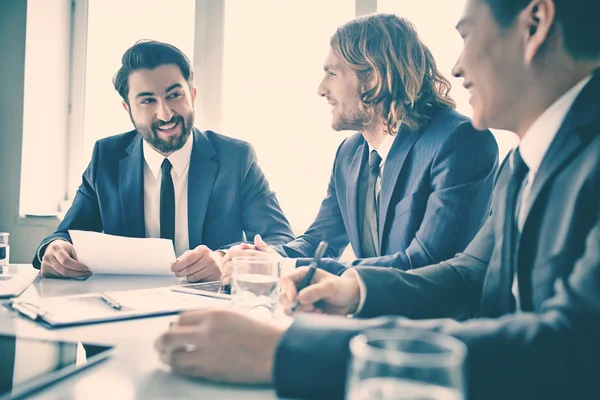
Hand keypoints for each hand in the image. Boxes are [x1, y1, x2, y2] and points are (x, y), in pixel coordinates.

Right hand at [40, 240, 91, 277]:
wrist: (51, 247)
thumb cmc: (64, 248)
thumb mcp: (71, 248)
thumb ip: (75, 257)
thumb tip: (84, 270)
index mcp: (56, 249)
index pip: (66, 261)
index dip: (77, 266)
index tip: (86, 269)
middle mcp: (48, 257)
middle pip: (64, 271)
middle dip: (77, 274)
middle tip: (86, 273)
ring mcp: (44, 265)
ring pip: (61, 276)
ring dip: (72, 276)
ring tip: (80, 273)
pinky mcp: (44, 272)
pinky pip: (57, 278)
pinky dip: (65, 277)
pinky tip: (71, 274)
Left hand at [155, 308, 284, 383]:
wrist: (276, 351)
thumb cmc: (262, 332)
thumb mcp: (236, 314)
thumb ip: (213, 318)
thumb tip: (192, 325)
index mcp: (215, 314)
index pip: (182, 318)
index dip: (176, 325)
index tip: (175, 329)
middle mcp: (207, 332)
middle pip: (171, 336)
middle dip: (162, 341)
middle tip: (159, 344)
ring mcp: (207, 353)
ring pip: (174, 356)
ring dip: (167, 357)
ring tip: (166, 357)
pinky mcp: (211, 371)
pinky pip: (185, 371)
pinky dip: (178, 369)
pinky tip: (178, 367)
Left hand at [171, 245, 222, 281]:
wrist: (219, 261)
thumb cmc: (204, 257)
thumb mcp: (195, 253)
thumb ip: (185, 257)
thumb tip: (176, 263)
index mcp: (203, 250)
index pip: (188, 259)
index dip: (179, 265)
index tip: (173, 268)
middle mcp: (209, 258)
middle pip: (189, 269)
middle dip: (180, 272)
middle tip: (178, 273)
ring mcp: (213, 268)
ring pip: (193, 277)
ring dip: (188, 277)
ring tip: (190, 273)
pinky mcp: (215, 276)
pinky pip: (199, 281)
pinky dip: (195, 279)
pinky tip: (197, 275)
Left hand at [221, 234, 281, 284]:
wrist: (285, 275)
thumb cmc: (278, 264)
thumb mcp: (270, 252)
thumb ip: (261, 245)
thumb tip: (256, 237)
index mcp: (251, 253)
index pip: (232, 252)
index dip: (227, 256)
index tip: (226, 261)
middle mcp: (247, 260)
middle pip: (228, 262)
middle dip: (225, 267)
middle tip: (225, 271)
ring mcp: (246, 271)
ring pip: (228, 271)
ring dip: (224, 275)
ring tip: (225, 279)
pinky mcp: (246, 281)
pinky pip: (231, 280)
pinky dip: (227, 281)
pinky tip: (228, 283)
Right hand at [279, 267, 360, 315]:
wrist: (349, 300)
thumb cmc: (340, 287)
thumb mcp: (331, 286)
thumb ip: (316, 290)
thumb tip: (300, 298)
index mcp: (302, 275)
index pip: (285, 280)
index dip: (287, 289)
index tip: (294, 299)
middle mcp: (298, 287)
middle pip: (283, 297)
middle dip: (295, 305)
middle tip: (311, 307)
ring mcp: (300, 300)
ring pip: (289, 309)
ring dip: (302, 313)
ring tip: (318, 311)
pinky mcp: (304, 311)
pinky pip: (298, 317)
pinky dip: (307, 318)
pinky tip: (320, 314)